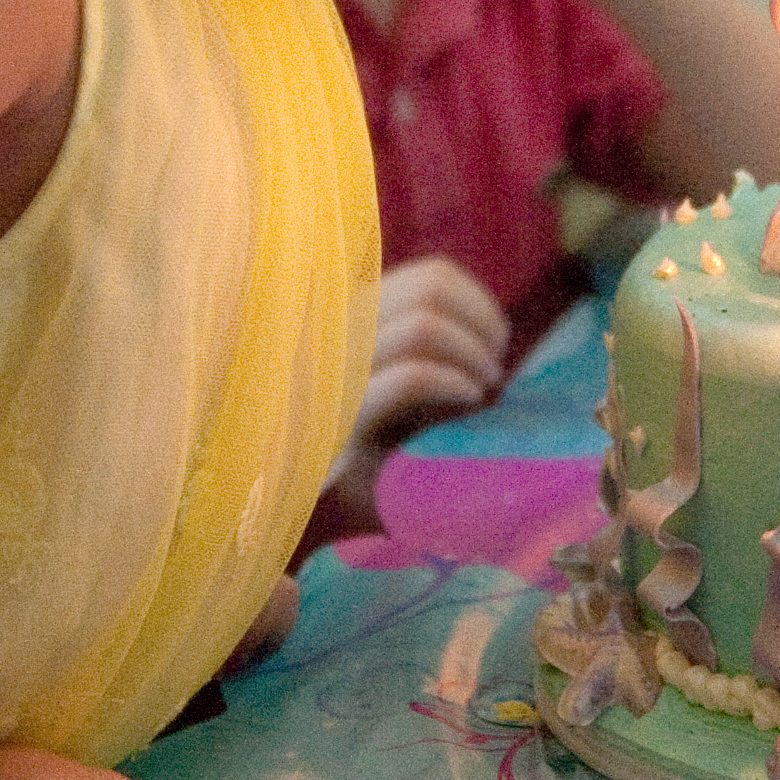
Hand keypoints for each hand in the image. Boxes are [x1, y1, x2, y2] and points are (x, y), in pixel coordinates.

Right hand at [322, 254, 511, 530]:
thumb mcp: (383, 389)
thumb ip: (417, 354)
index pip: (429, 276)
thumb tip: (488, 338)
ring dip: (472, 352)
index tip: (494, 339)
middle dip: (481, 321)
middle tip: (494, 364)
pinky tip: (467, 399)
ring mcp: (336, 366)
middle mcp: (339, 329)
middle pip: (431, 289)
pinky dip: (452, 382)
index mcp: (350, 317)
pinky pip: (410, 377)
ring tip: (484, 385)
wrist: (285, 503)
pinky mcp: (339, 414)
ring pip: (424, 325)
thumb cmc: (346, 453)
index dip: (475, 301)